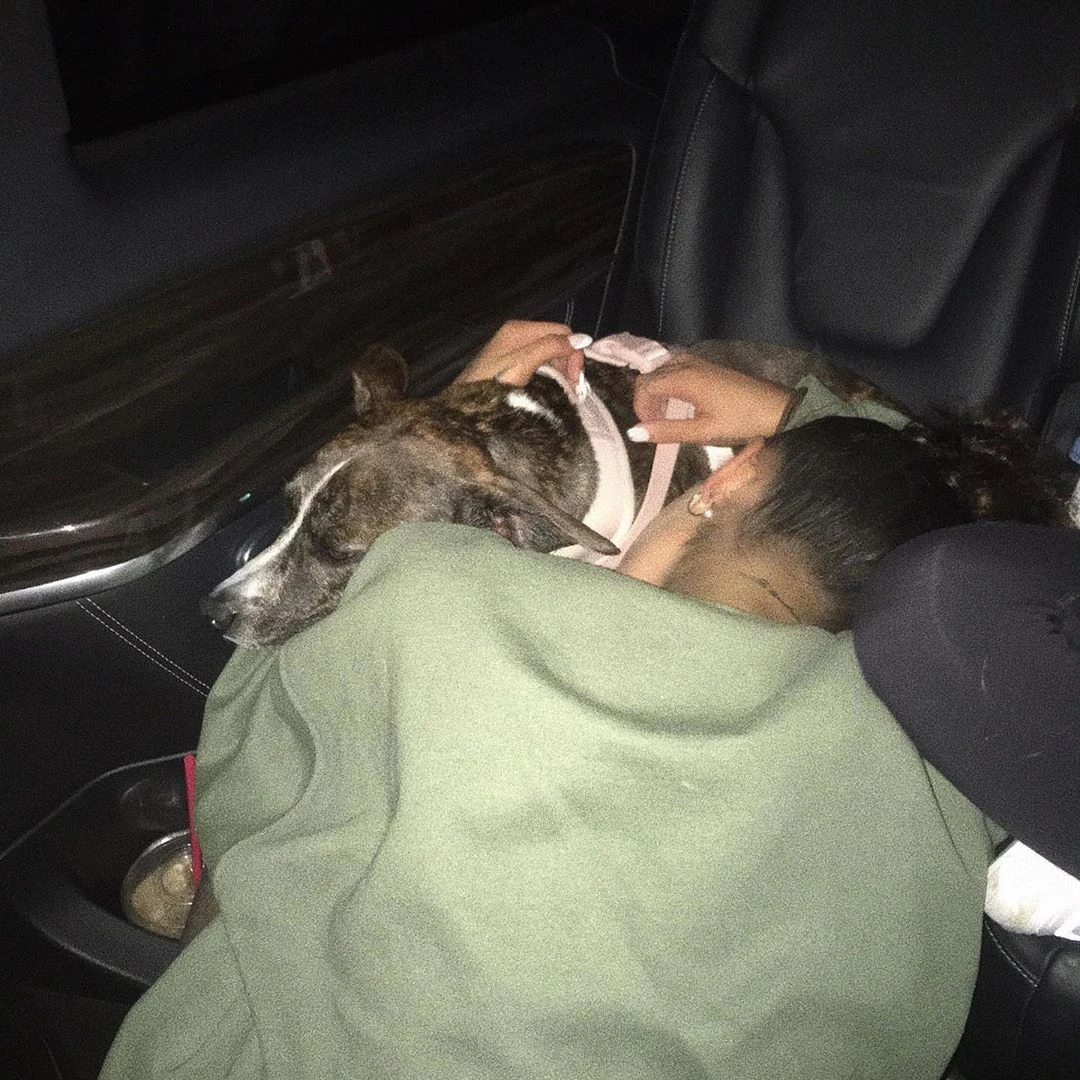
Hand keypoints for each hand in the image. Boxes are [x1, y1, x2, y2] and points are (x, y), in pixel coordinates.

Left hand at [455, 320, 586, 386]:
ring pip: (551, 355)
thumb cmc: (490, 386)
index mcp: (519, 329)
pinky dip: (551, 377)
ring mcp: (514, 350)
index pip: (561, 332)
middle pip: (557, 342)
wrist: (463, 409)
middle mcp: (518, 334)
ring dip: (562, 373)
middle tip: (573, 391)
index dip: (574, 354)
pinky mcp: (512, 365)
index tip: (575, 381)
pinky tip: (553, 391)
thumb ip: (550, 348)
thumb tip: (583, 338)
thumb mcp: (522, 364)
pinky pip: (540, 365)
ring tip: (566, 394)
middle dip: (569, 364)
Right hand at [630, 353, 795, 444]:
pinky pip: (676, 368)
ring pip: (662, 370)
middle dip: (646, 400)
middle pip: (651, 375)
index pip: (645, 386)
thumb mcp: (702, 432)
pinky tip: (680, 405)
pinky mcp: (707, 366)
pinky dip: (670, 385)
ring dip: (658, 391)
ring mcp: (698, 362)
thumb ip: (666, 431)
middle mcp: (687, 364)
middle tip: (654, 425)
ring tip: (666, 416)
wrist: (776, 409)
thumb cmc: (740, 421)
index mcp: (684, 378)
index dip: (640, 408)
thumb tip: (634, 433)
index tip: (647, 429)